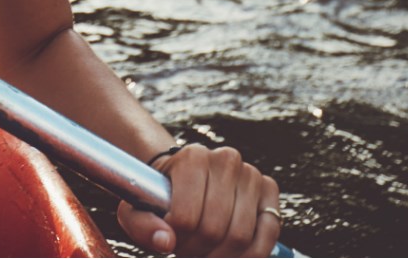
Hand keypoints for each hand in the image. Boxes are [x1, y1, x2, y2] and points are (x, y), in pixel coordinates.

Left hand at [117, 144, 280, 256]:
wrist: (183, 178)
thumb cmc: (160, 197)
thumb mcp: (137, 210)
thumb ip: (142, 226)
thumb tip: (165, 241)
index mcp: (192, 158)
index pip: (186, 217)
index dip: (178, 240)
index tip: (171, 240)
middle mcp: (225, 160)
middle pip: (214, 230)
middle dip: (199, 251)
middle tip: (189, 250)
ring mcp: (250, 173)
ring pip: (241, 235)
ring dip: (223, 255)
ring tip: (206, 251)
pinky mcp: (268, 189)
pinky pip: (270, 231)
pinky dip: (254, 253)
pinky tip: (235, 255)